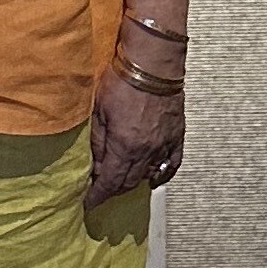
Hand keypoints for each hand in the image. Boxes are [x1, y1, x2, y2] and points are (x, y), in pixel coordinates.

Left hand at [87, 69, 181, 218]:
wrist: (152, 64)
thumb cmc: (122, 82)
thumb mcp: (98, 111)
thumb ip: (98, 142)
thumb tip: (95, 164)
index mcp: (124, 146)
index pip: (109, 182)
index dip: (98, 196)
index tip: (89, 203)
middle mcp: (146, 151)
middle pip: (128, 182)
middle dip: (113, 189)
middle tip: (101, 189)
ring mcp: (164, 144)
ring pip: (148, 174)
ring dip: (133, 181)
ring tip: (120, 181)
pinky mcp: (177, 135)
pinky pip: (172, 163)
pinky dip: (162, 174)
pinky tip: (153, 179)